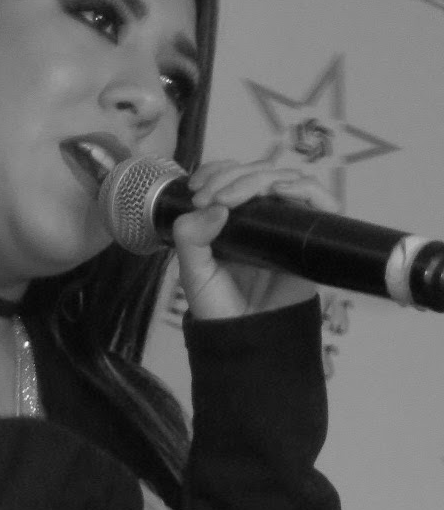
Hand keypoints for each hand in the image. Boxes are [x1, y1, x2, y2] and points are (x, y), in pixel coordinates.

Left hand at [173, 148, 338, 319]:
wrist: (247, 338)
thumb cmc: (218, 306)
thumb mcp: (192, 271)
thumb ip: (191, 237)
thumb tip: (216, 206)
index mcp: (229, 218)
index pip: (230, 174)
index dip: (216, 171)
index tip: (198, 189)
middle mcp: (259, 215)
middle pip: (257, 171)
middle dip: (232, 177)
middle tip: (212, 199)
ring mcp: (285, 224)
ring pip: (284, 178)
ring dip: (259, 177)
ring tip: (237, 197)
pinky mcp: (308, 236)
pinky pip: (319, 202)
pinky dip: (303, 187)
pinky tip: (281, 190)